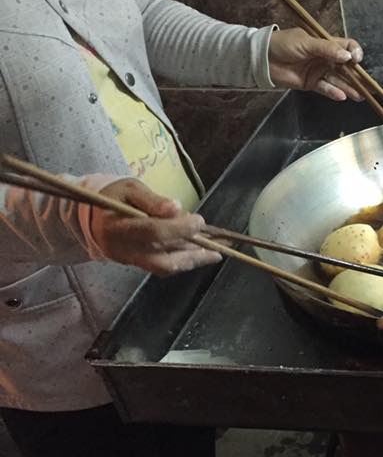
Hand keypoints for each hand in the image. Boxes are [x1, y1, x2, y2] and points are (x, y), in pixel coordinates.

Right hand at [91, 179, 220, 275]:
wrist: (90, 216)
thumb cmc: (113, 196)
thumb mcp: (130, 189)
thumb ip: (153, 200)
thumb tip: (177, 209)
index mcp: (118, 227)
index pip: (154, 232)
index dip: (180, 229)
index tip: (200, 221)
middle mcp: (123, 249)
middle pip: (163, 259)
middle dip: (194, 253)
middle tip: (219, 245)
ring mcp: (129, 260)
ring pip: (166, 267)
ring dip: (194, 260)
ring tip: (217, 252)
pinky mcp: (136, 264)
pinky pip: (163, 267)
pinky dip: (184, 260)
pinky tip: (202, 253)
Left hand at [268, 27, 363, 100]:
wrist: (262, 58)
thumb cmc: (283, 44)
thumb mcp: (306, 43)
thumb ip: (327, 49)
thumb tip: (347, 56)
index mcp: (325, 43)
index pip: (347, 47)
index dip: (354, 53)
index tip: (356, 60)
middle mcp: (325, 57)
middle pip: (346, 67)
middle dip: (358, 76)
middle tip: (369, 86)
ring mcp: (319, 71)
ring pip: (338, 80)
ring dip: (349, 88)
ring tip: (361, 95)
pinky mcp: (311, 83)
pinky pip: (326, 88)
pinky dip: (334, 93)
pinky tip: (342, 96)